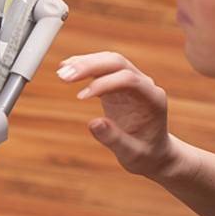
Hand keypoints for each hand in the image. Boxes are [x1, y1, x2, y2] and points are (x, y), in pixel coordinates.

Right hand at [58, 51, 178, 180]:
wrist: (153, 152)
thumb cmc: (146, 154)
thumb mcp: (132, 154)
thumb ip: (114, 139)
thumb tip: (93, 123)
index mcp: (153, 99)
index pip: (128, 79)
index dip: (103, 84)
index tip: (80, 97)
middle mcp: (144, 85)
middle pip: (117, 63)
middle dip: (90, 66)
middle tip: (64, 75)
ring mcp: (131, 82)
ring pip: (107, 61)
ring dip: (84, 63)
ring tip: (61, 72)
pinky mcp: (117, 84)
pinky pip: (100, 69)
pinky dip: (83, 66)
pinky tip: (65, 68)